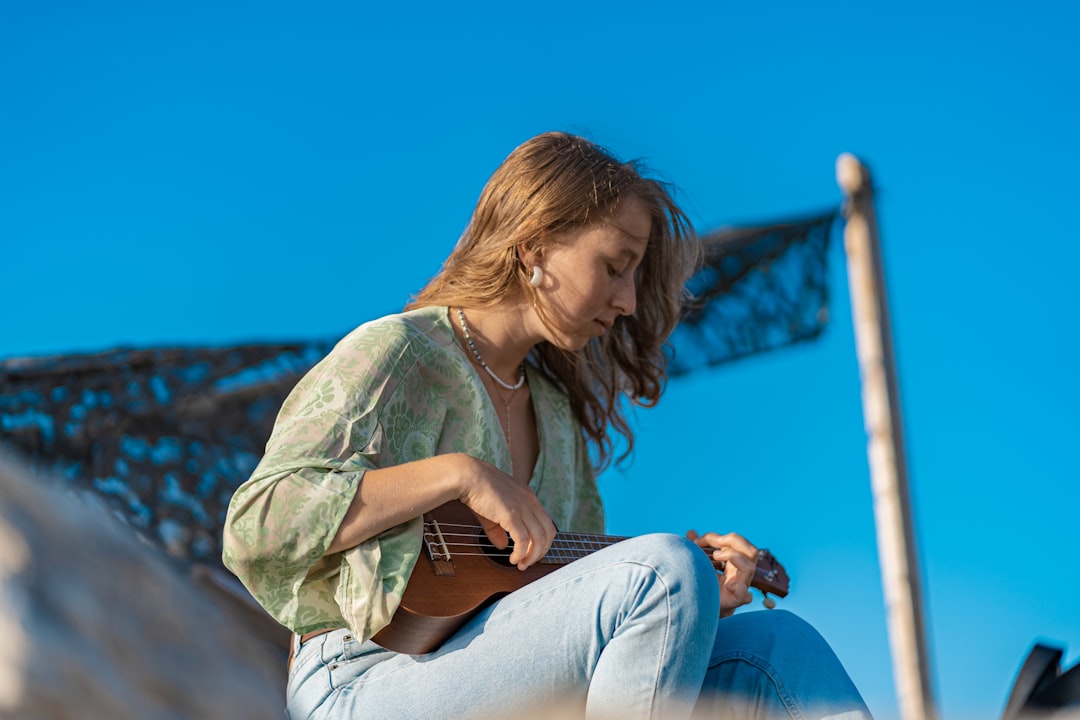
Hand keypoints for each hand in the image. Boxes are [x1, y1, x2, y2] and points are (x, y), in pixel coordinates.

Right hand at [457, 456, 555, 570]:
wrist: (467, 475)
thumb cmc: (477, 489)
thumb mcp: (492, 512)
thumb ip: (499, 530)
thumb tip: (503, 546)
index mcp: (528, 496)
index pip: (546, 522)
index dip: (542, 540)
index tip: (532, 552)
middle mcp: (529, 501)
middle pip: (548, 532)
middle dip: (541, 551)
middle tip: (529, 562)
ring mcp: (522, 507)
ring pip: (539, 538)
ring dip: (532, 556)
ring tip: (521, 565)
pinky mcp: (511, 514)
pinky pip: (523, 540)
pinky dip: (520, 553)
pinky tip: (513, 559)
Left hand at [686, 529, 758, 616]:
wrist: (699, 611)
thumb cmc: (701, 586)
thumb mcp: (698, 564)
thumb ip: (696, 548)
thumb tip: (691, 532)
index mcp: (732, 564)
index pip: (736, 543)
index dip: (715, 537)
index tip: (696, 541)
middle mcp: (739, 574)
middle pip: (752, 551)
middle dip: (734, 540)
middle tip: (715, 543)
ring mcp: (739, 586)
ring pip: (750, 567)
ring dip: (733, 556)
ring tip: (715, 556)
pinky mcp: (733, 601)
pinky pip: (743, 596)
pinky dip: (739, 590)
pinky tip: (730, 586)